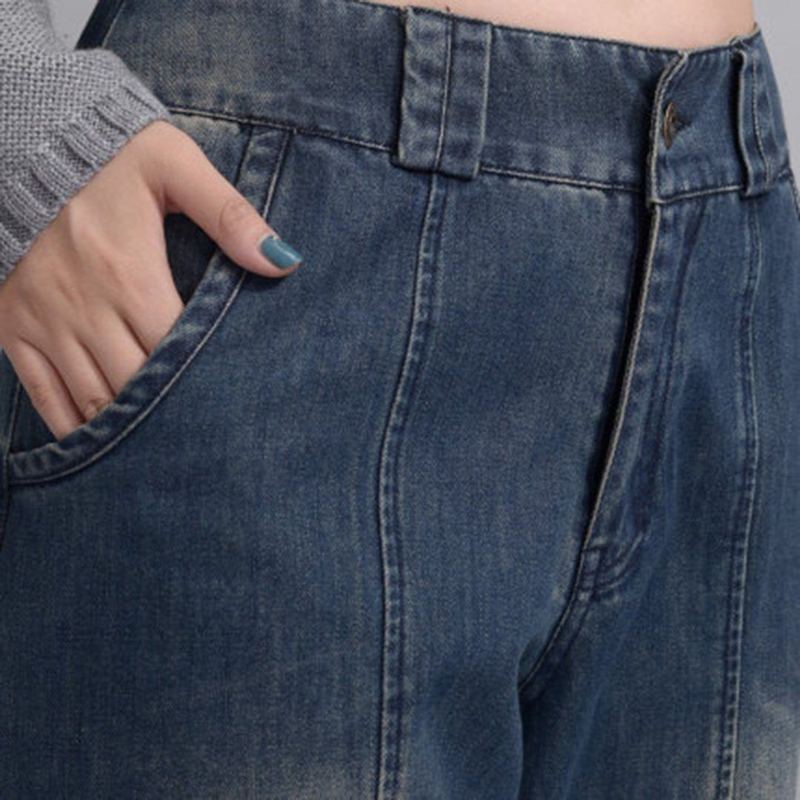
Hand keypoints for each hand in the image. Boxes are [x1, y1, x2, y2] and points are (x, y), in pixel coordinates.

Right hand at [0, 119, 300, 441]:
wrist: (17, 138)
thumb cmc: (105, 154)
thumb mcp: (172, 165)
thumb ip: (228, 213)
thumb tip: (282, 259)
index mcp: (131, 275)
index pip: (178, 348)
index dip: (207, 378)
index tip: (233, 397)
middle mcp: (87, 308)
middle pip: (138, 382)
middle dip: (173, 411)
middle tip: (208, 433)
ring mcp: (45, 322)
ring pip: (93, 398)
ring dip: (129, 427)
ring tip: (164, 448)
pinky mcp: (13, 327)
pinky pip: (42, 392)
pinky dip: (70, 425)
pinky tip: (97, 442)